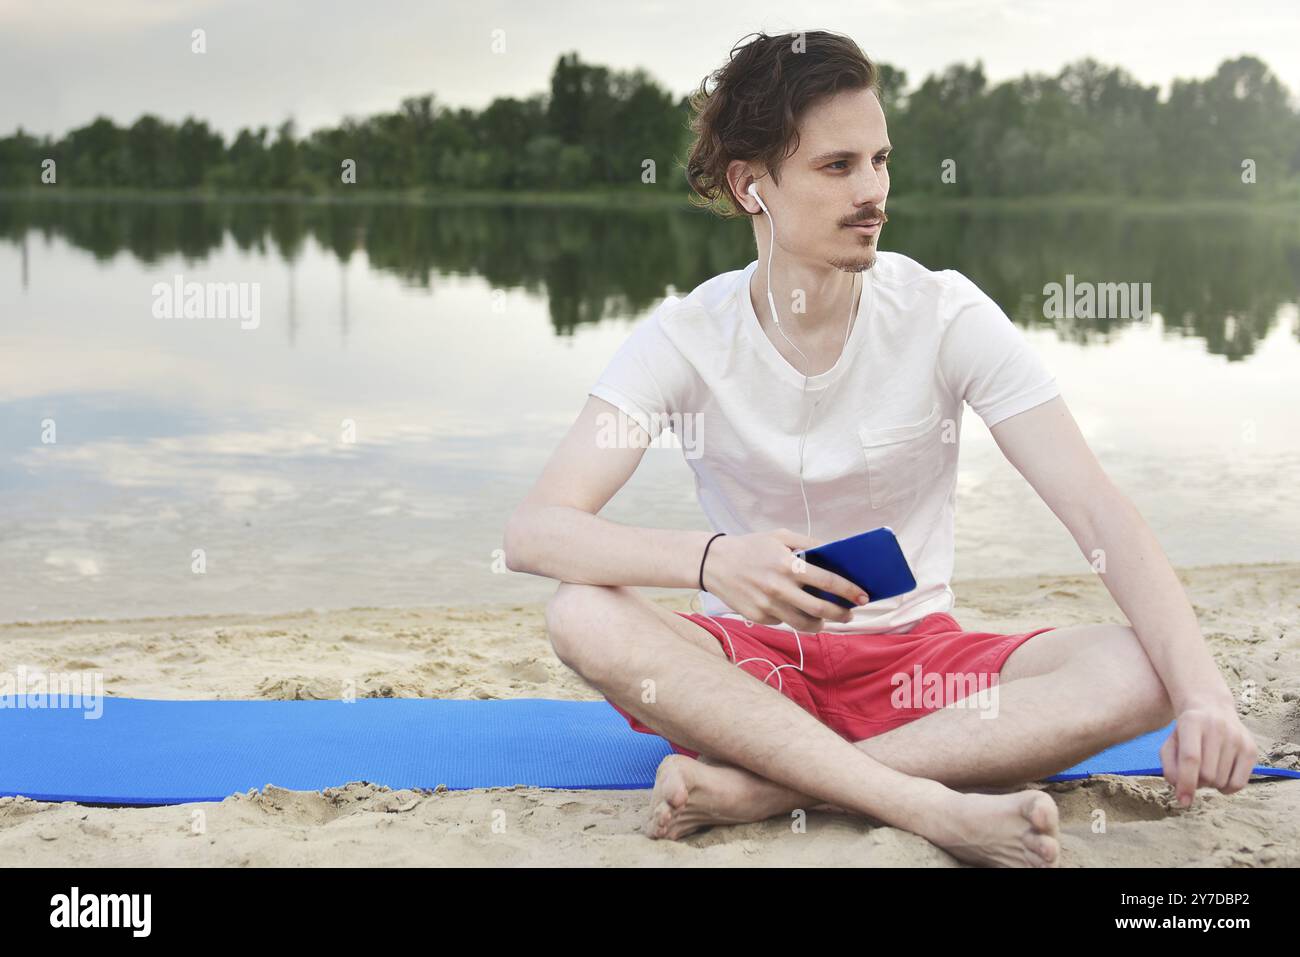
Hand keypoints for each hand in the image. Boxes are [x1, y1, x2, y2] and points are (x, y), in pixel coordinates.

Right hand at [700, 527, 867, 631]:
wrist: (714, 562)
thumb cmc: (752, 547)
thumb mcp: (780, 536)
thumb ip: (809, 544)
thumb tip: (837, 553)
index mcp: (787, 565)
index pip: (827, 580)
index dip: (849, 590)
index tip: (864, 596)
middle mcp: (778, 588)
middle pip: (820, 608)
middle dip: (841, 613)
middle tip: (850, 613)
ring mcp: (767, 606)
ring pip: (804, 624)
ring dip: (822, 623)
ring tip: (827, 617)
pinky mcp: (758, 617)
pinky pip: (784, 622)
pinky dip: (795, 618)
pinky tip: (796, 610)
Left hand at [1159, 698, 1258, 807]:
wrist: (1211, 708)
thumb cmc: (1186, 732)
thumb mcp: (1169, 743)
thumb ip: (1169, 767)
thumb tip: (1181, 793)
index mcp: (1192, 722)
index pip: (1191, 758)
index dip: (1186, 783)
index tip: (1182, 802)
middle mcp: (1217, 727)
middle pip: (1207, 774)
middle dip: (1197, 783)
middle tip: (1193, 775)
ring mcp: (1237, 737)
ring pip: (1222, 781)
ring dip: (1210, 784)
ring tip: (1205, 770)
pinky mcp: (1251, 749)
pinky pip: (1239, 784)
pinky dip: (1226, 789)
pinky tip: (1219, 776)